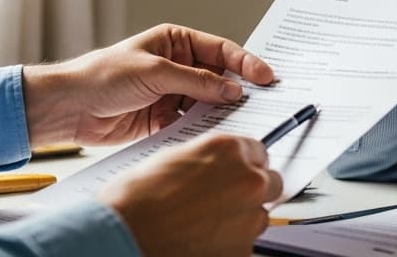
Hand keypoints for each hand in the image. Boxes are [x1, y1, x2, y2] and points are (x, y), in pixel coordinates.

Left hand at [21, 24, 274, 146]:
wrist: (70, 108)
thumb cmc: (103, 76)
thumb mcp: (154, 72)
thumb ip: (196, 81)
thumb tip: (232, 89)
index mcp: (176, 42)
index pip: (220, 51)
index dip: (245, 63)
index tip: (266, 77)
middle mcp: (177, 66)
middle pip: (219, 78)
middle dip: (239, 91)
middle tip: (264, 103)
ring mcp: (172, 94)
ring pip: (208, 104)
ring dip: (223, 114)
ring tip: (243, 123)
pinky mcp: (164, 120)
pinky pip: (192, 125)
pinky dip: (204, 131)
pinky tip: (215, 137)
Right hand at [99, 134, 281, 256]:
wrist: (127, 233)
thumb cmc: (138, 197)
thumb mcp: (175, 158)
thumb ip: (207, 159)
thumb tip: (219, 166)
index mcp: (229, 149)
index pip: (259, 151)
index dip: (244, 164)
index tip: (236, 172)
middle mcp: (246, 179)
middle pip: (269, 182)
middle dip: (250, 189)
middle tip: (224, 198)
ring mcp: (248, 216)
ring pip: (260, 215)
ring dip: (241, 217)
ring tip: (206, 222)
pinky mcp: (244, 249)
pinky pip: (246, 242)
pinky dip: (230, 241)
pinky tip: (203, 238)